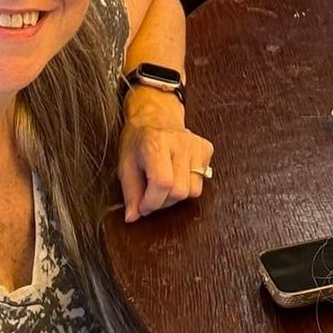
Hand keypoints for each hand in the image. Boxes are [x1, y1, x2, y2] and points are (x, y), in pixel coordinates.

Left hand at [117, 91, 214, 222]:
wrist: (156, 115)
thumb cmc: (138, 140)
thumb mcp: (125, 165)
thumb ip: (130, 193)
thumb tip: (133, 217)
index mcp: (155, 144)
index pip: (162, 183)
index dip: (152, 202)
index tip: (142, 207)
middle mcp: (180, 143)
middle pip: (179, 191)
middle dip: (163, 202)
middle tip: (151, 196)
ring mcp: (196, 145)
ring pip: (194, 190)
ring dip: (177, 195)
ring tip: (165, 185)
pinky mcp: (207, 149)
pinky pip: (202, 180)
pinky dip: (189, 183)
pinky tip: (178, 173)